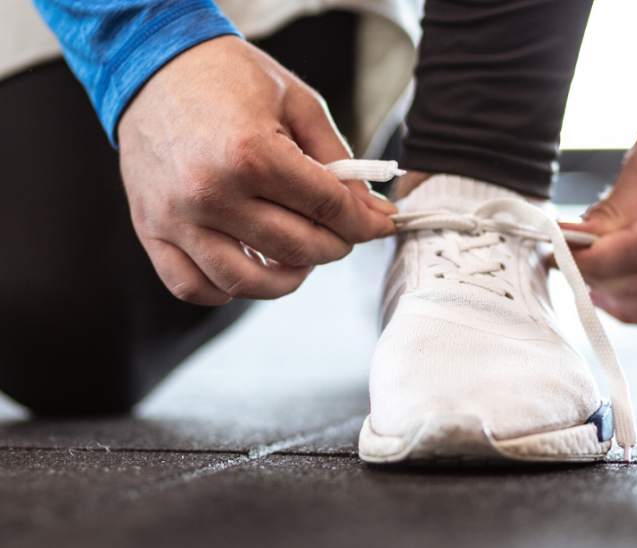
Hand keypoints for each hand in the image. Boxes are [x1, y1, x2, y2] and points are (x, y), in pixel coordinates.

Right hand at [118, 36, 396, 305]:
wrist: (152, 63)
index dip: (365, 223)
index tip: (381, 225)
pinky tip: (249, 268)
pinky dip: (226, 289)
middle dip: (336, 246)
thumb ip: (338, 159)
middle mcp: (211, 192)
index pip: (328, 208)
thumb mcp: (298, 102)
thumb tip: (369, 209)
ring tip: (301, 258)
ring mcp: (176, 217)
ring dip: (288, 278)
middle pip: (296, 248)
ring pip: (246, 281)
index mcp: (252, 153)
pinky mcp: (150, 228)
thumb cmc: (228, 77)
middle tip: (343, 234)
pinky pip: (191, 285)